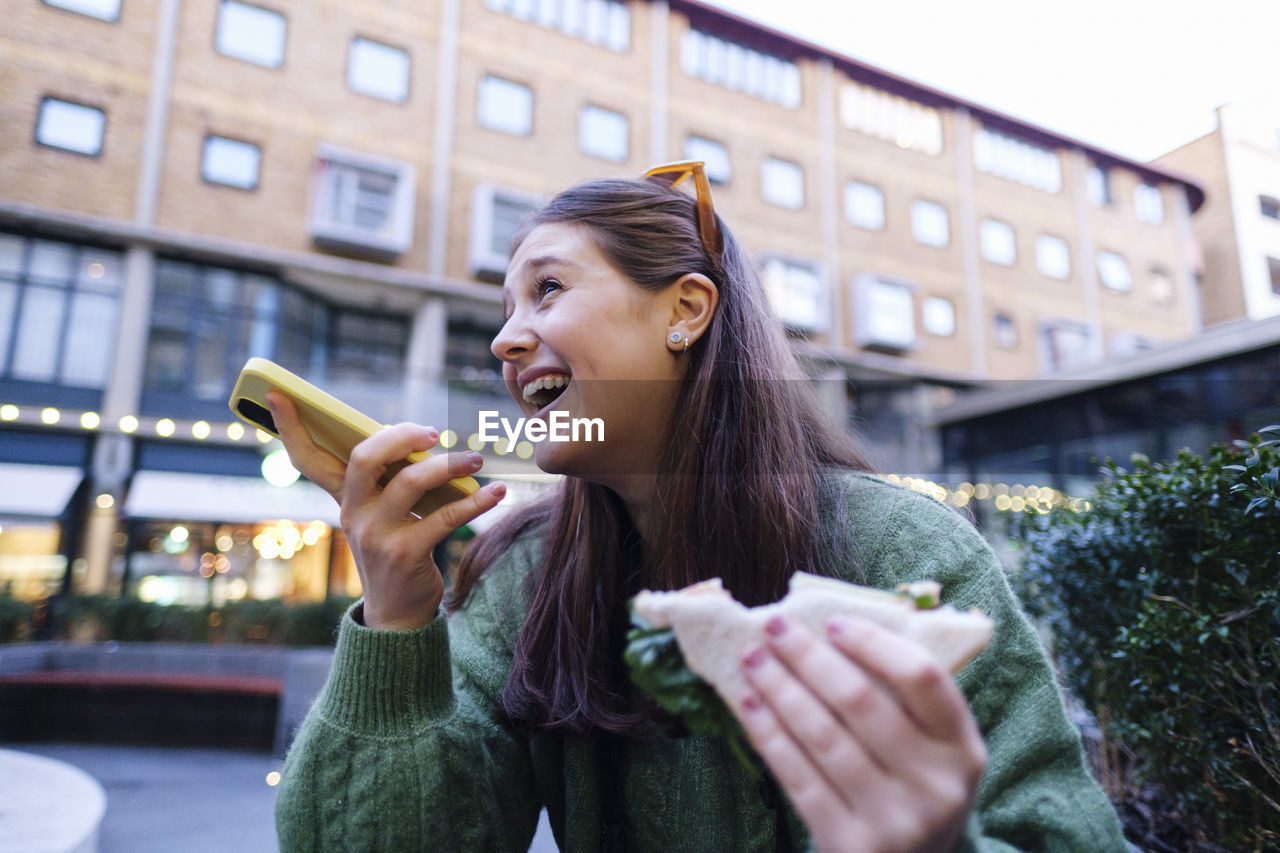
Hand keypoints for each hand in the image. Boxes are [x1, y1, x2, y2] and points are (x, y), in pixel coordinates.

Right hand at [266, 391, 506, 629]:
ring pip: (410, 483)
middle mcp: (354, 514)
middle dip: (398, 436)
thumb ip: (390, 480)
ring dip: (449, 466)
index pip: (307, 458)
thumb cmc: (396, 551)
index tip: (275, 393)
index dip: (289, 427)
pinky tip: (497, 493)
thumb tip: (423, 442)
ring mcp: (377, 535)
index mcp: (344, 499)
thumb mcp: (382, 515)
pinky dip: (476, 502)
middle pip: (363, 458)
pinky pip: (445, 518)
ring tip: (475, 461)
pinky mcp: (406, 554)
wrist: (398, 615)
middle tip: (431, 432)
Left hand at [732, 614, 986, 852]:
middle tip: (773, 626)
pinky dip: (769, 735)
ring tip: (752, 660)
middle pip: (861, 701)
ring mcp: (896, 819)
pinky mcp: (852, 845)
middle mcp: (936, 784)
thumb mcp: (934, 752)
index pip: (921, 677)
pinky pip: (799, 778)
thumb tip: (830, 631)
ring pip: (823, 737)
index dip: (872, 643)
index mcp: (963, 748)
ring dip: (780, 690)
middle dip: (808, 657)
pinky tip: (750, 705)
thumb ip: (904, 701)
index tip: (831, 622)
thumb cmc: (912, 791)